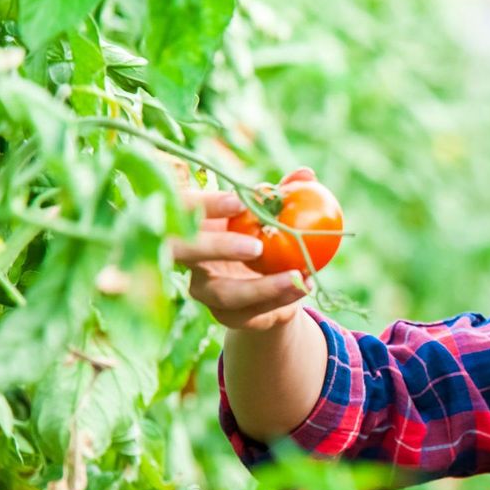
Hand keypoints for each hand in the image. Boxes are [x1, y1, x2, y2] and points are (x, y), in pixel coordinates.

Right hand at [169, 167, 316, 331]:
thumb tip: (306, 173)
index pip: (183, 209)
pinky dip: (280, 300)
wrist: (266, 287)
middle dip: (216, 247)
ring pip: (224, 293)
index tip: (238, 201)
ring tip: (298, 276)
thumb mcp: (268, 216)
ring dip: (262, 287)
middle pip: (185, 253)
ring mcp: (204, 290)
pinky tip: (304, 287)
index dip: (205, 205)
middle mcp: (190, 259)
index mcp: (193, 223)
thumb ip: (281, 195)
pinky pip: (251, 313)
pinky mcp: (226, 316)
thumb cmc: (261, 237)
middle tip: (257, 246)